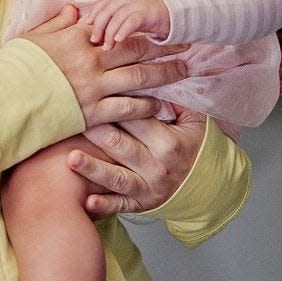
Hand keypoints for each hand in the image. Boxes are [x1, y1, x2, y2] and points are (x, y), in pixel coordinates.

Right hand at [22, 5, 186, 128]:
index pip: (117, 29)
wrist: (3, 100)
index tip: (158, 26)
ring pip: (139, 77)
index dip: (141, 27)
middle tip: (185, 44)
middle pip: (136, 50)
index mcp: (78, 38)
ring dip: (164, 74)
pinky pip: (127, 108)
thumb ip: (58, 23)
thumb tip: (74, 10)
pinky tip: (160, 105)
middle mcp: (91, 59)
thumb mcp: (34, 38)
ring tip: (183, 70)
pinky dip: (146, 106)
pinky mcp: (93, 112)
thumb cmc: (14, 68)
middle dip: (164, 47)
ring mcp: (94, 87)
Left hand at [66, 106, 206, 214]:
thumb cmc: (196, 145)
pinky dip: (104, 206)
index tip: (92, 93)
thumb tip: (152, 74)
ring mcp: (149, 188)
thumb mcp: (195, 120)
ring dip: (92, 169)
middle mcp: (158, 166)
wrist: (211, 185)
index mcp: (170, 142)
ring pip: (116, 177)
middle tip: (71, 118)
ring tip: (71, 159)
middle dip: (94, 130)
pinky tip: (87, 202)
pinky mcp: (141, 204)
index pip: (136, 119)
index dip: (113, 105)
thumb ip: (174, 99)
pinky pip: (120, 206)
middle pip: (120, 144)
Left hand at [84, 0, 170, 48]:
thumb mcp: (136, 11)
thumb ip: (122, 15)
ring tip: (107, 46)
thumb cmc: (156, 15)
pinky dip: (123, 31)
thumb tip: (103, 28)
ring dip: (110, 32)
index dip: (95, 13)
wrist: (182, 10)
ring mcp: (140, 3)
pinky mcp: (149, 13)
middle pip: (108, 9)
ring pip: (118, 17)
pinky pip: (132, 22)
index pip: (105, 2)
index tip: (87, 26)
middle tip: (94, 40)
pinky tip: (119, 41)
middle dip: (99, 25)